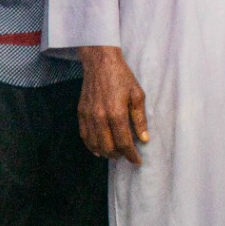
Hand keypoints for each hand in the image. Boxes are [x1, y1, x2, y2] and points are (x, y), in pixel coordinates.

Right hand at [77, 45, 147, 164]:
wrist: (100, 64)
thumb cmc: (123, 77)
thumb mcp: (138, 95)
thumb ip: (140, 119)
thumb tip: (144, 139)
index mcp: (117, 113)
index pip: (124, 142)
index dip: (131, 154)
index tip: (137, 161)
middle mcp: (100, 118)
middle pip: (108, 147)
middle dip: (118, 155)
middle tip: (126, 156)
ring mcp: (88, 116)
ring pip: (94, 144)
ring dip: (105, 153)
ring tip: (115, 154)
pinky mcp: (80, 113)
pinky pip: (84, 136)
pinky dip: (91, 146)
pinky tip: (98, 149)